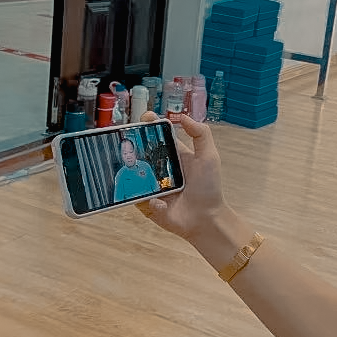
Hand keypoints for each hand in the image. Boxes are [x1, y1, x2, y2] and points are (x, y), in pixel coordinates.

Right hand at [138, 111, 228, 241]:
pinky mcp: (145, 202)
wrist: (206, 219)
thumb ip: (201, 134)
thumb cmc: (209, 188)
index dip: (148, 126)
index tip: (144, 119)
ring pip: (131, 173)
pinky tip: (156, 201)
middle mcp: (158, 168)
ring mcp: (150, 185)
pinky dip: (143, 197)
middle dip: (131, 145)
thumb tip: (183, 117)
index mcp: (172, 155)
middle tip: (127, 142)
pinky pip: (134, 196)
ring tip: (129, 167)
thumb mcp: (209, 157)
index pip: (156, 136)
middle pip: (139, 152)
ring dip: (129, 170)